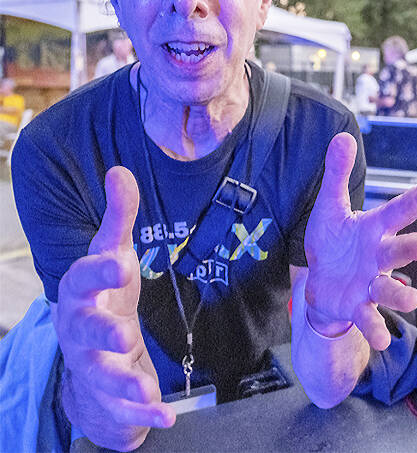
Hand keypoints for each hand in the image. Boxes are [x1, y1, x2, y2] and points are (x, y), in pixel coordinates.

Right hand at [55, 167, 175, 449]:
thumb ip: (119, 216)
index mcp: (81, 290)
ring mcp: (92, 362)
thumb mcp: (113, 252)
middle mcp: (81, 327)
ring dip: (122, 382)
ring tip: (147, 390)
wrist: (93, 345)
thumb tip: (120, 169)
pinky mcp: (109, 391)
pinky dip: (143, 413)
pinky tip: (166, 415)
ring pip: (100, 374)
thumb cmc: (104, 290)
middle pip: (85, 330)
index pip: (82, 276)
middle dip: (102, 333)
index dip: (99, 270)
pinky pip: (122, 405)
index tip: (122, 261)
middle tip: (122, 334)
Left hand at [304, 133, 416, 350]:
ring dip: (401, 295)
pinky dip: (374, 329)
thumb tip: (342, 135)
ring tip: (409, 298)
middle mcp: (378, 256)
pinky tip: (380, 340)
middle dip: (410, 248)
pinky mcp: (358, 306)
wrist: (321, 282)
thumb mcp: (330, 206)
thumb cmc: (332, 241)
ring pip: (391, 289)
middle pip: (399, 251)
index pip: (399, 210)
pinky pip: (369, 319)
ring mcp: (370, 284)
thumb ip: (336, 174)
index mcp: (374, 229)